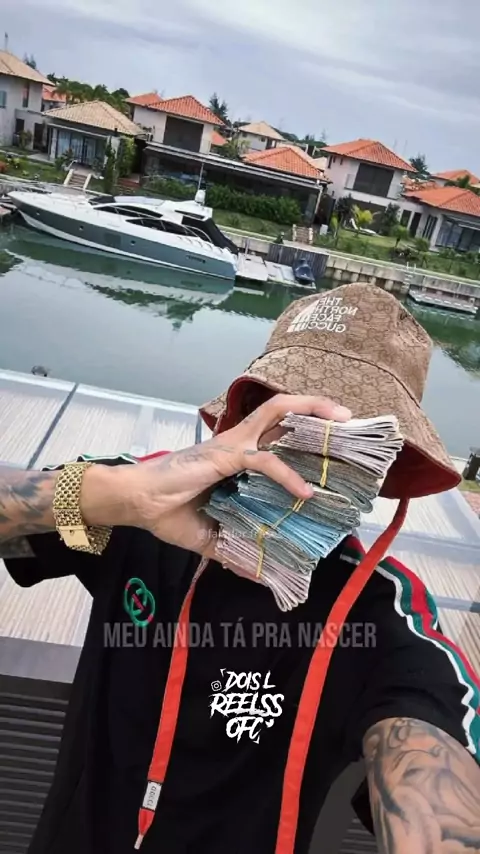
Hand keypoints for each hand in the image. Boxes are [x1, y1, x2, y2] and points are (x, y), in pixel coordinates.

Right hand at [83, 395, 350, 557]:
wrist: (135, 504)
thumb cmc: (167, 512)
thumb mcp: (210, 538)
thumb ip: (235, 551)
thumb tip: (258, 574)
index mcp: (237, 456)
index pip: (276, 434)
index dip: (304, 431)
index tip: (333, 443)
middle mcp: (239, 443)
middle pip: (282, 411)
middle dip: (317, 408)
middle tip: (348, 419)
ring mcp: (232, 446)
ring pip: (276, 413)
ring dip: (310, 411)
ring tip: (341, 421)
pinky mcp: (224, 455)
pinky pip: (263, 460)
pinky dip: (287, 475)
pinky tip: (304, 492)